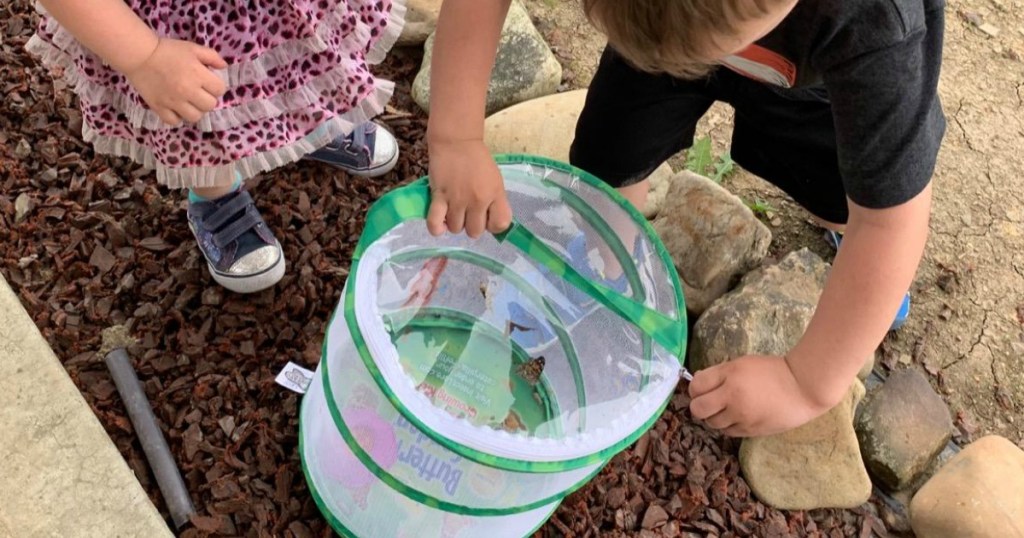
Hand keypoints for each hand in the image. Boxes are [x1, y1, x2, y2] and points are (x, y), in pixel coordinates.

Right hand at [123, 38, 227, 125]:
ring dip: (194, 110)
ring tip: (188, 102)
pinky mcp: (159, 108)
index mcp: (198, 75)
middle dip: (207, 99)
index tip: (208, 82)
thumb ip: (212, 56)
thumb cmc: (169, 50)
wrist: (140, 55)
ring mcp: (173, 101)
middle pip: (210, 106)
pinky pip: (174, 121)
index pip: (220, 90)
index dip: (216, 86)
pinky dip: (177, 117)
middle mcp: (188, 90)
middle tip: (198, 92)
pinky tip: (175, 108)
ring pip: (194, 117)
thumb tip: (224, 67)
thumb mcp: (193, 48)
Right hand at [426, 138, 512, 237]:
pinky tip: (440, 224)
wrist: (456, 141)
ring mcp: (457, 200)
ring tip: (454, 211)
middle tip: (468, 213)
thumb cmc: (477, 160)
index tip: (487, 218)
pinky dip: (437, 228)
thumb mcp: (495, 180)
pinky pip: (435, 223)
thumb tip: (488, 223)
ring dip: (455, 223)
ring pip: (456, 229)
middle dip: (472, 225)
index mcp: (495, 194)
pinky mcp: (439, 197)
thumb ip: (495, 201)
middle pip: (475, 232)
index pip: (500, 225)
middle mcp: (478, 200)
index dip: (494, 225)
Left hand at [688, 355, 831, 436]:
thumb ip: (720, 374)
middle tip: (710, 402)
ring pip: (712, 423)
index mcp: (730, 374)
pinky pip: (728, 432)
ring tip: (727, 409)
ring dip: (715, 417)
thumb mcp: (743, 364)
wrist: (803, 388)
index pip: (696, 386)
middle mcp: (732, 396)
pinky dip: (729, 426)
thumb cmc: (773, 371)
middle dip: (700, 406)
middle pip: (697, 409)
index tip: (702, 389)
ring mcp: (741, 416)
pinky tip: (739, 417)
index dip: (695, 389)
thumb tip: (698, 383)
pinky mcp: (750, 431)